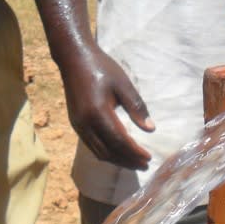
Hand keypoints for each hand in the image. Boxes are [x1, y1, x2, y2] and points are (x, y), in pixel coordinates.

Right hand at [62, 46, 153, 169]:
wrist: (73, 58)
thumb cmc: (102, 68)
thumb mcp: (123, 84)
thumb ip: (137, 107)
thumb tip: (150, 129)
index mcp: (97, 112)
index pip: (119, 140)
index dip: (134, 152)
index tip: (148, 158)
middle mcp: (85, 123)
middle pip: (108, 151)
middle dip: (127, 161)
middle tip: (145, 166)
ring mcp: (78, 125)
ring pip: (98, 151)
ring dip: (117, 160)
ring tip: (134, 163)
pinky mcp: (75, 124)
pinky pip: (92, 145)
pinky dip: (106, 153)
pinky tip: (119, 153)